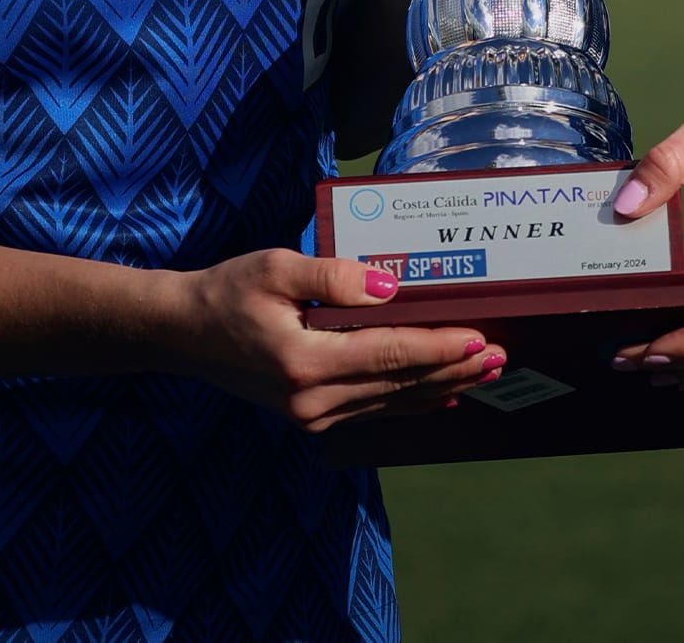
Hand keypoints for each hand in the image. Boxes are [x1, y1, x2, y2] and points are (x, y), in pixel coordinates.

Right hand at [166, 248, 506, 429]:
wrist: (183, 333)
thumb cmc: (229, 290)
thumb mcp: (277, 267)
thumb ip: (335, 276)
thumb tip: (392, 286)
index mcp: (306, 362)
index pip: (390, 355)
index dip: (439, 347)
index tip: (481, 338)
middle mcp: (314, 400)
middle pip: (400, 384)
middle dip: (453, 369)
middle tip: (500, 356)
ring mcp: (312, 416)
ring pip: (391, 401)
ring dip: (440, 385)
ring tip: (484, 372)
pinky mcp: (311, 416)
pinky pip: (373, 409)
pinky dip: (410, 402)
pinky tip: (440, 397)